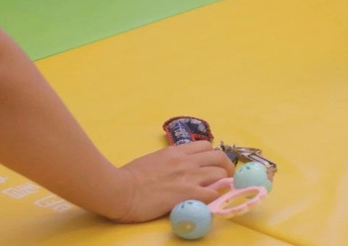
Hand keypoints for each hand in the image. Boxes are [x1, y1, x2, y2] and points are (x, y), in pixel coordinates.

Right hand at [110, 141, 234, 222]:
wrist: (120, 189)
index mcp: (176, 151)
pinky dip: (216, 197)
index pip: (205, 146)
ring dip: (223, 182)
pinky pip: (213, 193)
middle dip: (226, 167)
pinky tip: (212, 202)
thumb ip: (169, 162)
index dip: (213, 156)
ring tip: (221, 191)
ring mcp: (188, 176)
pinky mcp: (188, 193)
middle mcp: (186, 160)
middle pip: (219, 157)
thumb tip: (177, 169)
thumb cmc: (129, 177)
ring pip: (221, 173)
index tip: (214, 166)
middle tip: (226, 178)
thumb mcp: (153, 160)